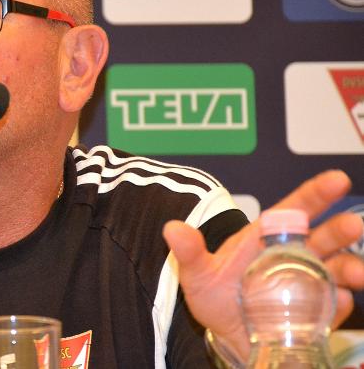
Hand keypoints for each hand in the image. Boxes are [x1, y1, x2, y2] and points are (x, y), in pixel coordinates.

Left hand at [162, 170, 363, 359]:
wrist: (224, 335)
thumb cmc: (214, 296)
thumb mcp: (197, 274)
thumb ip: (189, 252)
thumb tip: (170, 229)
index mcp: (266, 237)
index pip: (294, 209)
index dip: (315, 193)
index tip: (337, 180)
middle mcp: (293, 255)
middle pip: (324, 237)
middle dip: (341, 229)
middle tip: (354, 225)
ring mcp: (308, 282)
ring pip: (338, 270)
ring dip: (351, 269)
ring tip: (358, 274)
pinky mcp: (316, 312)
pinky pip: (333, 307)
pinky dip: (338, 305)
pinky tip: (338, 303)